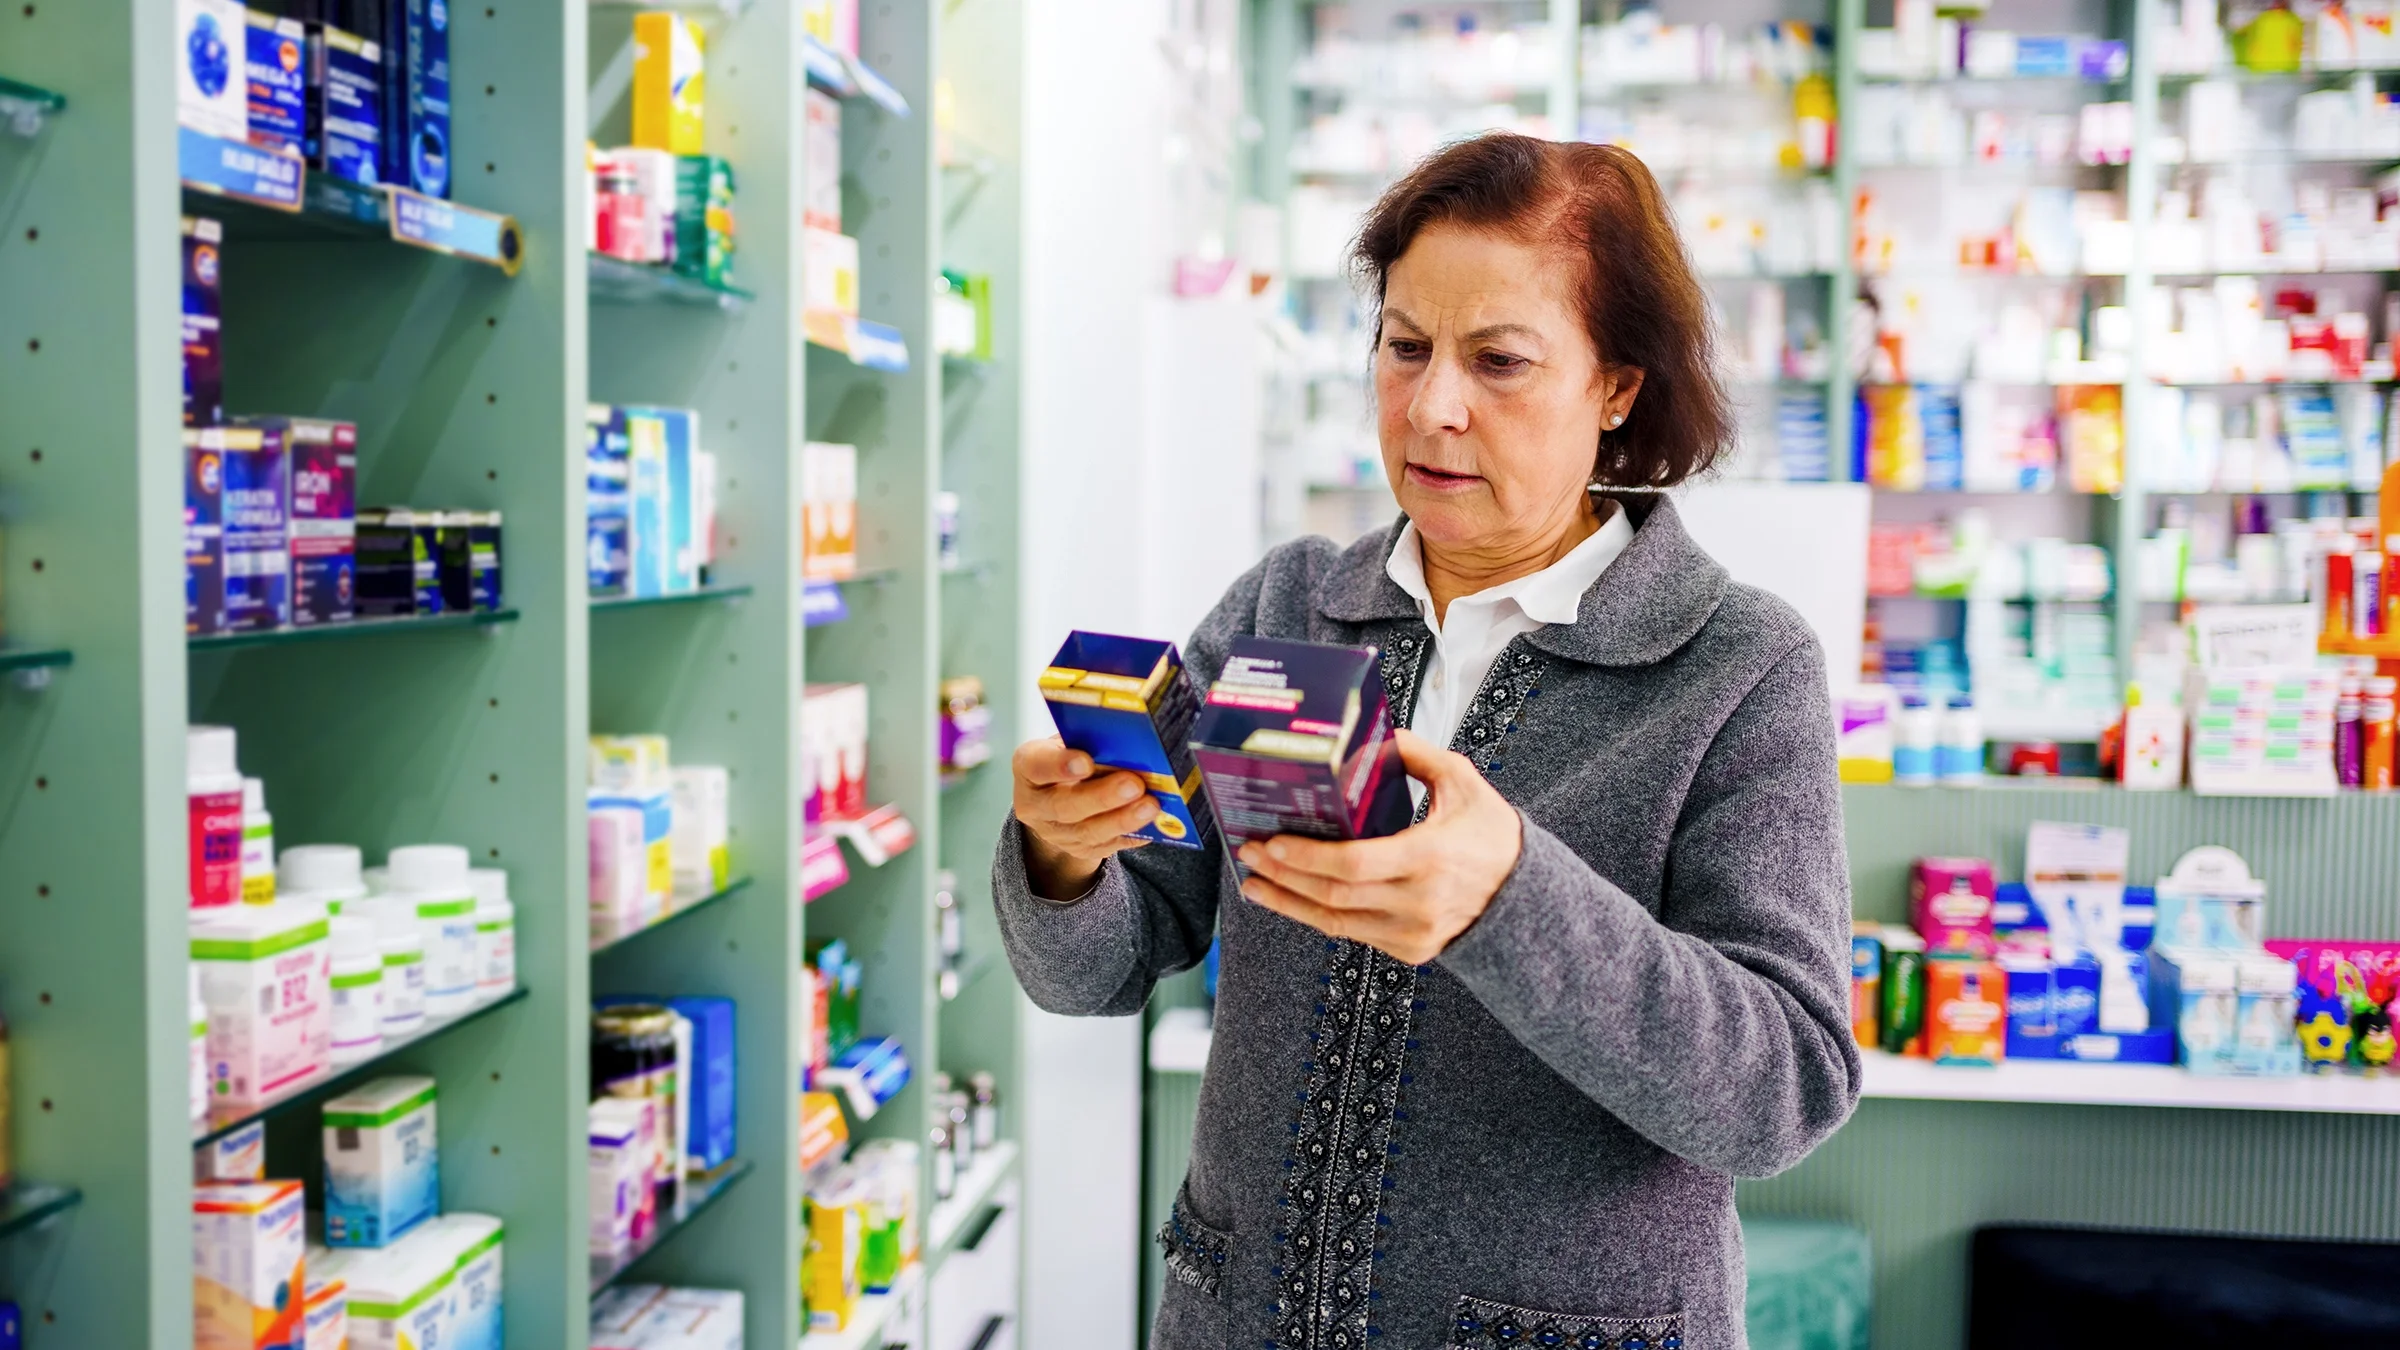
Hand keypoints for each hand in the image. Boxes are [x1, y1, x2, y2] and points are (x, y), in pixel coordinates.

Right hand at [1013, 737, 1158, 899]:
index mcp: (1028, 767)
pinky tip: (1155, 823)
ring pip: (1088, 831)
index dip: (1059, 765)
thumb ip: (1089, 741)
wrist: (1059, 796)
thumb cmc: (1069, 757)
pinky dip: (1133, 834)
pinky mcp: (1080, 849)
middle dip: (1102, 797)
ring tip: (1151, 806)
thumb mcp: (1070, 740)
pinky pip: (1108, 846)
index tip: (1085, 761)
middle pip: (1064, 806)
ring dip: (1123, 819)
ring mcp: (1056, 832)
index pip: (1035, 765)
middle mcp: (1035, 804)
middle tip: (1133, 784)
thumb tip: (1128, 741)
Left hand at [1236, 729, 1522, 964]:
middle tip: (1250, 854)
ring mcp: (1413, 932)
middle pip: (1334, 895)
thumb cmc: (1494, 838)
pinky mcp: (1409, 950)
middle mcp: (1419, 902)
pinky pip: (1352, 934)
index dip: (1308, 857)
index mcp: (1431, 858)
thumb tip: (1379, 735)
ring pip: (1336, 922)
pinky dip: (1317, 916)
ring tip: (1255, 883)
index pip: (1355, 865)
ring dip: (1289, 902)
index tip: (1274, 842)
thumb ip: (1420, 755)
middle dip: (1284, 875)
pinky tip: (1292, 899)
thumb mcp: (1465, 784)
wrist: (1525, 897)